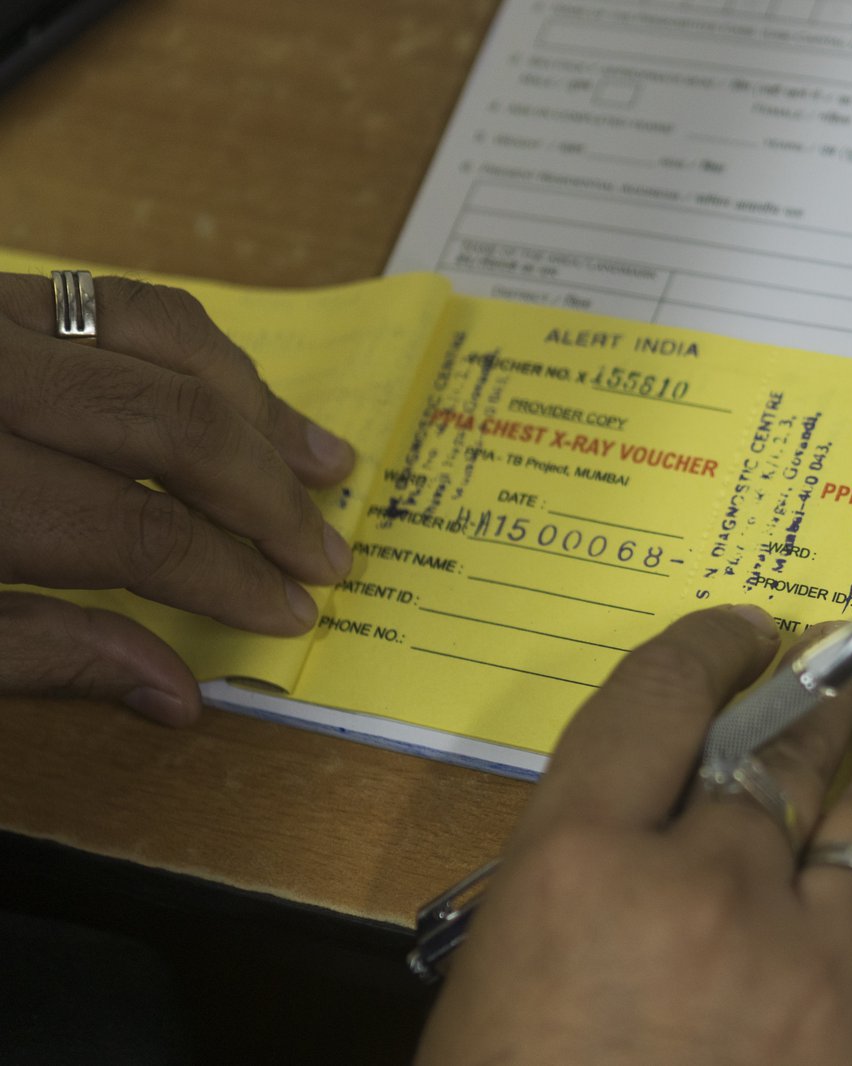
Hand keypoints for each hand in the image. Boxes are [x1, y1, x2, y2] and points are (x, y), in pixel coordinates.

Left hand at [0, 272, 355, 723]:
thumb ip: (34, 657)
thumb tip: (177, 694)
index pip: (132, 526)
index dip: (226, 575)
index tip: (291, 612)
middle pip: (168, 418)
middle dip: (265, 493)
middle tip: (328, 552)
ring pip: (157, 335)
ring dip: (256, 405)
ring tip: (323, 461)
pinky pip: (111, 298)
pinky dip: (192, 347)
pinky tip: (233, 391)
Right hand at [417, 605, 851, 1065]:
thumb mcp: (506, 962)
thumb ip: (584, 861)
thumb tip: (681, 792)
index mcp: (584, 867)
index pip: (655, 702)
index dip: (707, 646)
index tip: (744, 632)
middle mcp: (707, 893)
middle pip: (780, 748)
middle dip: (819, 683)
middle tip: (850, 647)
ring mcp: (812, 972)